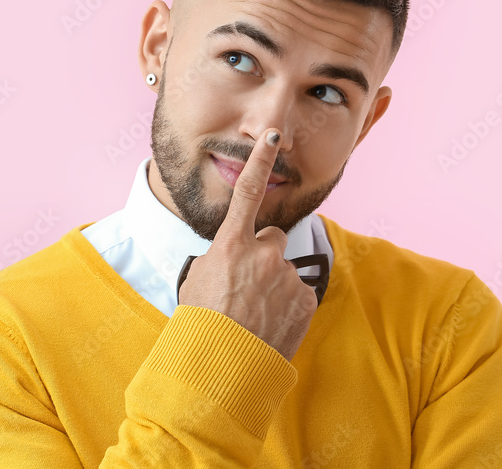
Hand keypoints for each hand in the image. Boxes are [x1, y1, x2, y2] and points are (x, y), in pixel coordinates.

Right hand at [178, 128, 317, 360]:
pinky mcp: (304, 298)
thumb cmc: (200, 322)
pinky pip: (296, 292)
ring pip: (282, 268)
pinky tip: (268, 323)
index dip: (260, 160)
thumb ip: (218, 258)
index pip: (247, 191)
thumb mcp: (197, 280)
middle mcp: (262, 252)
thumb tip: (229, 258)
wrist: (223, 365)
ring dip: (273, 283)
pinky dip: (285, 304)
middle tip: (245, 286)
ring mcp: (286, 275)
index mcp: (231, 244)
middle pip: (270, 238)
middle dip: (262, 255)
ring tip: (254, 312)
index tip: (272, 137)